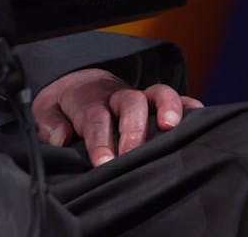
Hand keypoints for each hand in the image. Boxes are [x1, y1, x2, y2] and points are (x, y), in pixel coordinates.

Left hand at [32, 68, 202, 166]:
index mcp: (87, 99)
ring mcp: (140, 96)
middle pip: (129, 103)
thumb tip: (60, 136)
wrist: (80, 83)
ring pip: (157, 93)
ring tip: (172, 127)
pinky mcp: (158, 101)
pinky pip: (179, 98)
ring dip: (167, 108)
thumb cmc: (65, 107)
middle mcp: (116, 94)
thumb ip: (49, 123)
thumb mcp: (46, 111)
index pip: (94, 118)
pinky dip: (191, 107)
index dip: (99, 140)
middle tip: (132, 156)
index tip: (103, 163)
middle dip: (133, 129)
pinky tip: (201, 121)